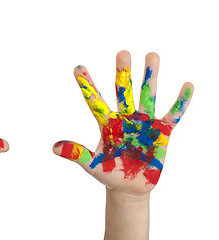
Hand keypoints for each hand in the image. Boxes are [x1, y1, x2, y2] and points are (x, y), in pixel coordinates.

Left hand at [53, 51, 192, 194]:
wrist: (129, 187)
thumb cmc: (109, 174)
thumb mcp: (92, 164)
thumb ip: (77, 154)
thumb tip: (54, 147)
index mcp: (106, 123)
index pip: (94, 100)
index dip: (86, 85)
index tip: (77, 67)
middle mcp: (125, 118)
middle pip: (122, 91)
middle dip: (122, 74)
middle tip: (122, 54)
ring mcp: (144, 123)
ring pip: (147, 95)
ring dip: (150, 77)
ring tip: (151, 55)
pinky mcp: (162, 132)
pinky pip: (172, 115)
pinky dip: (180, 102)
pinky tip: (187, 86)